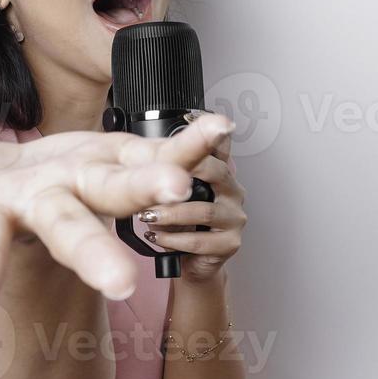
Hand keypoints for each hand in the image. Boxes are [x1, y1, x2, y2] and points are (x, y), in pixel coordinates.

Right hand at [0, 113, 236, 351]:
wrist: (31, 206)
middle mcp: (49, 212)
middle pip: (67, 234)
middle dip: (91, 254)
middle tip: (121, 283)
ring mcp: (90, 189)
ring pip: (119, 184)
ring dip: (153, 175)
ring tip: (191, 176)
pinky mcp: (120, 162)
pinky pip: (157, 147)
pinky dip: (190, 136)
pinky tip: (222, 125)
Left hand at [136, 113, 244, 284]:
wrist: (189, 262)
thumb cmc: (177, 223)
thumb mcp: (167, 190)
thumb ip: (165, 167)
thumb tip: (144, 147)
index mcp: (218, 170)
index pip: (218, 144)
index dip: (208, 129)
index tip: (192, 116)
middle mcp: (231, 189)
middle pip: (213, 171)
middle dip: (180, 176)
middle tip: (152, 182)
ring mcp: (233, 216)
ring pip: (203, 211)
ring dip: (171, 214)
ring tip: (148, 217)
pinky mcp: (230, 243)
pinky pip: (200, 240)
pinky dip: (173, 240)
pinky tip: (157, 238)